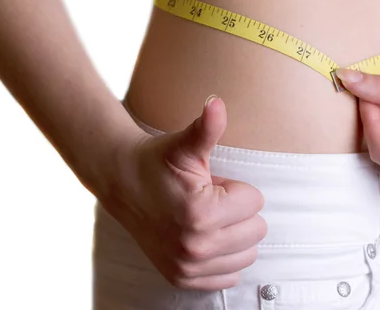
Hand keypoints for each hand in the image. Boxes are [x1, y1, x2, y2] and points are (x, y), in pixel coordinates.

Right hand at [98, 96, 266, 289]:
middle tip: (209, 200)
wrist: (122, 183)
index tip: (211, 184)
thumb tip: (216, 102)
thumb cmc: (158, 162)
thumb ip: (207, 127)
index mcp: (202, 213)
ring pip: (248, 254)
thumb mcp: (185, 145)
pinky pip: (231, 275)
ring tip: (207, 218)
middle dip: (238, 211)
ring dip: (235, 235)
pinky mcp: (183, 278)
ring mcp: (188, 267)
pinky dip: (225, 258)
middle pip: (257, 229)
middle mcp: (196, 246)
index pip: (256, 202)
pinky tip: (206, 238)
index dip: (236, 188)